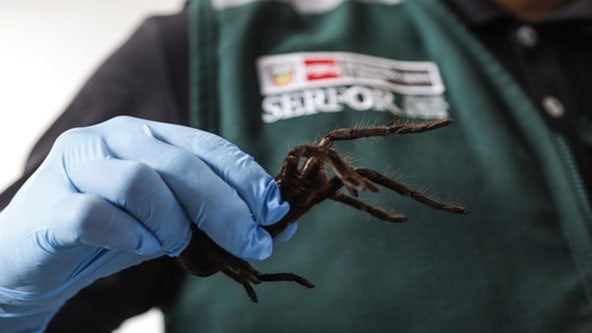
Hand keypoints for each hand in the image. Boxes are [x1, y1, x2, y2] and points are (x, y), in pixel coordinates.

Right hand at [0, 116, 289, 331]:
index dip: (246, 177)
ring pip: (140, 182)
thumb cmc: (111, 235)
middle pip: (181, 165)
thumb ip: (218, 219)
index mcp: (148, 135)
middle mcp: (112, 138)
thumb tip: (282, 227)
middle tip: (252, 243)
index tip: (275, 210)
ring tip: (173, 245)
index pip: (208, 146)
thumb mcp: (173, 223)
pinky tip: (138, 248)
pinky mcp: (47, 201)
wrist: (36, 261)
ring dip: (171, 223)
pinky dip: (128, 236)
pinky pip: (96, 214)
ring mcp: (77, 164)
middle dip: (227, 208)